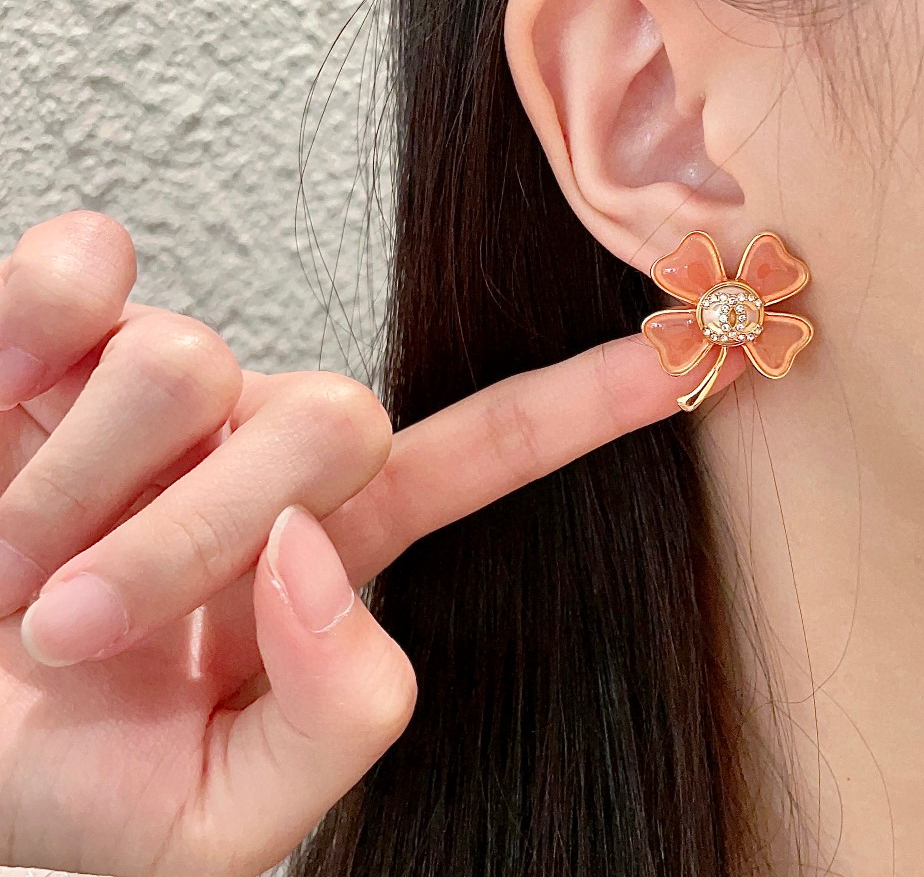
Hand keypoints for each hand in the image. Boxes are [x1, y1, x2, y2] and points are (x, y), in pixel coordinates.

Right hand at [0, 210, 743, 876]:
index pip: (490, 451)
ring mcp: (167, 378)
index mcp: (336, 541)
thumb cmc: (78, 782)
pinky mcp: (53, 332)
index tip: (686, 349)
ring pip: (184, 363)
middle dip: (199, 539)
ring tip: (24, 566)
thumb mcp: (221, 823)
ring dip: (76, 501)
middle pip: (332, 417)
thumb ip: (336, 717)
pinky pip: (74, 274)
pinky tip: (20, 397)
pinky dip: (35, 334)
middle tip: (89, 625)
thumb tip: (320, 552)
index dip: (588, 403)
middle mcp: (268, 438)